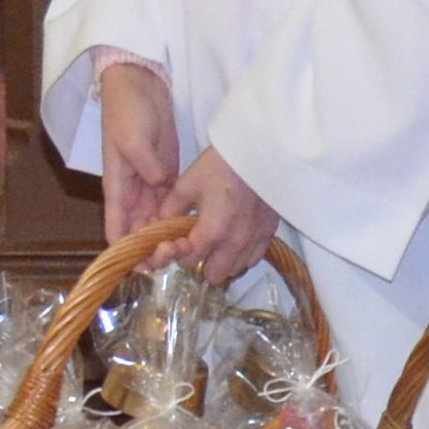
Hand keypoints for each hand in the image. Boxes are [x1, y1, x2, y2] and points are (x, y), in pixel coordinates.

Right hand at [93, 59, 178, 244]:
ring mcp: (150, 185)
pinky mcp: (167, 176)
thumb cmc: (128, 110)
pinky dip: (178, 221)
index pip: (116, 229)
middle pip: (138, 232)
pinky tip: (193, 233)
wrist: (140, 84)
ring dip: (167, 239)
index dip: (125, 252)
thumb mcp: (133, 137)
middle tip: (175, 261)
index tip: (142, 268)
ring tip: (186, 253)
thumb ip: (147, 164)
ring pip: (156, 223)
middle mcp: (132, 192)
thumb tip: (161, 184)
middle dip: (152, 250)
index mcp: (117, 186)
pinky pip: (170, 206)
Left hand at [155, 144, 276, 279]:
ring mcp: (254, 241)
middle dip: (202, 263)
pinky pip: (252, 259)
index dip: (180, 254)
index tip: (180, 241)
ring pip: (234, 270)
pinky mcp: (269, 234)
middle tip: (198, 244)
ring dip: (222, 262)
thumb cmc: (219, 166)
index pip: (189, 262)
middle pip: (213, 276)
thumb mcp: (185, 185)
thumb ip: (169, 211)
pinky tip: (234, 238)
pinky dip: (240, 255)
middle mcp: (235, 243)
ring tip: (217, 241)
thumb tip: (159, 227)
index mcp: (211, 232)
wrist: (258, 152)